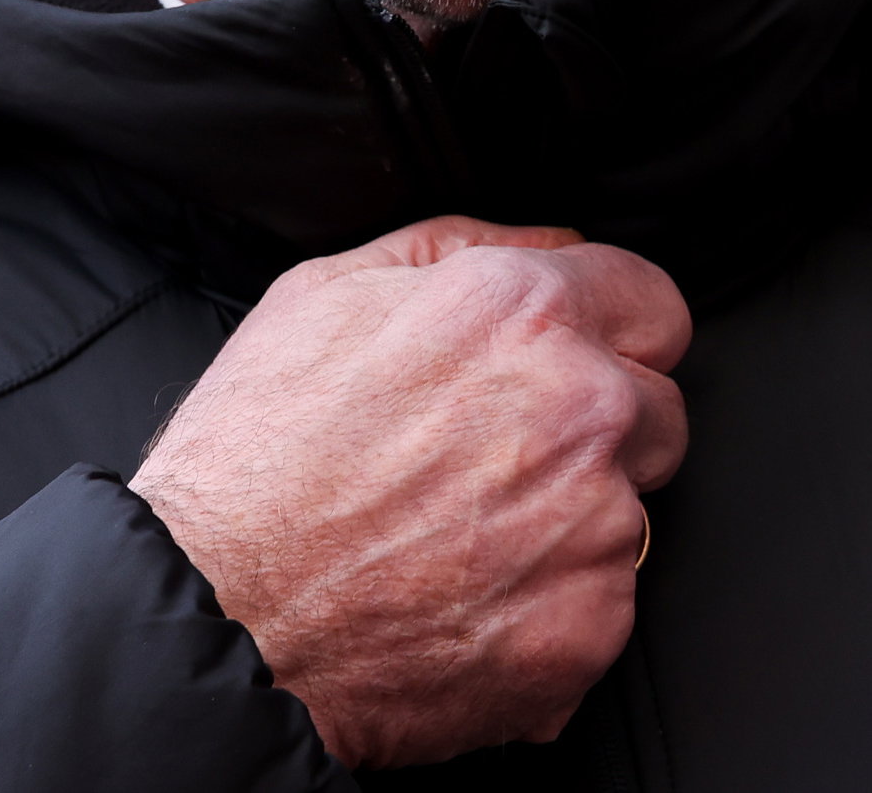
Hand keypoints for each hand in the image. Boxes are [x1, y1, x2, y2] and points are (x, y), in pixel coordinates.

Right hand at [127, 216, 691, 770]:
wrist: (212, 619)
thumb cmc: (251, 460)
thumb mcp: (325, 293)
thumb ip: (461, 249)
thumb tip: (553, 244)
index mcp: (526, 312)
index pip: (655, 303)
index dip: (612, 335)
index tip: (579, 367)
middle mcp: (582, 409)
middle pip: (659, 411)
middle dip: (597, 434)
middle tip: (495, 466)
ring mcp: (595, 525)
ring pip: (630, 516)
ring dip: (569, 528)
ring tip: (455, 543)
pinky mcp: (589, 628)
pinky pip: (602, 608)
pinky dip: (548, 614)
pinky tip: (460, 603)